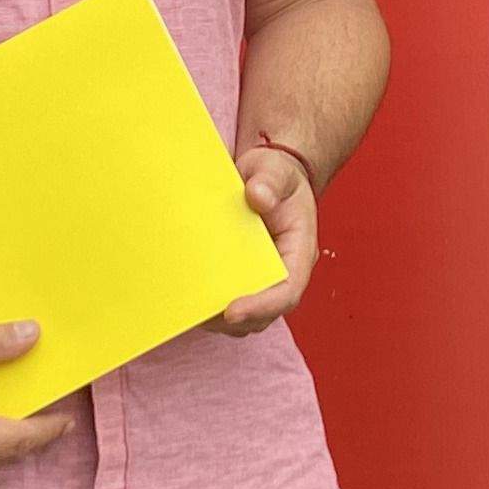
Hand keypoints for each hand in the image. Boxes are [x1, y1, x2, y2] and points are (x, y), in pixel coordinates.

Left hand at [209, 143, 317, 336]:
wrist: (268, 177)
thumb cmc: (275, 175)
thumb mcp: (275, 169)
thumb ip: (269, 181)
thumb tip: (257, 196)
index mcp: (299, 251)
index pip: (288, 291)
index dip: (262, 306)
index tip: (232, 310)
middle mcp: (285, 272)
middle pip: (266, 313)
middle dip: (236, 320)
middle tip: (200, 315)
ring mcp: (265, 278)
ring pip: (248, 316)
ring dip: (221, 319)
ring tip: (191, 310)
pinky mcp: (245, 278)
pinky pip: (232, 303)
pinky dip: (213, 307)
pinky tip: (188, 298)